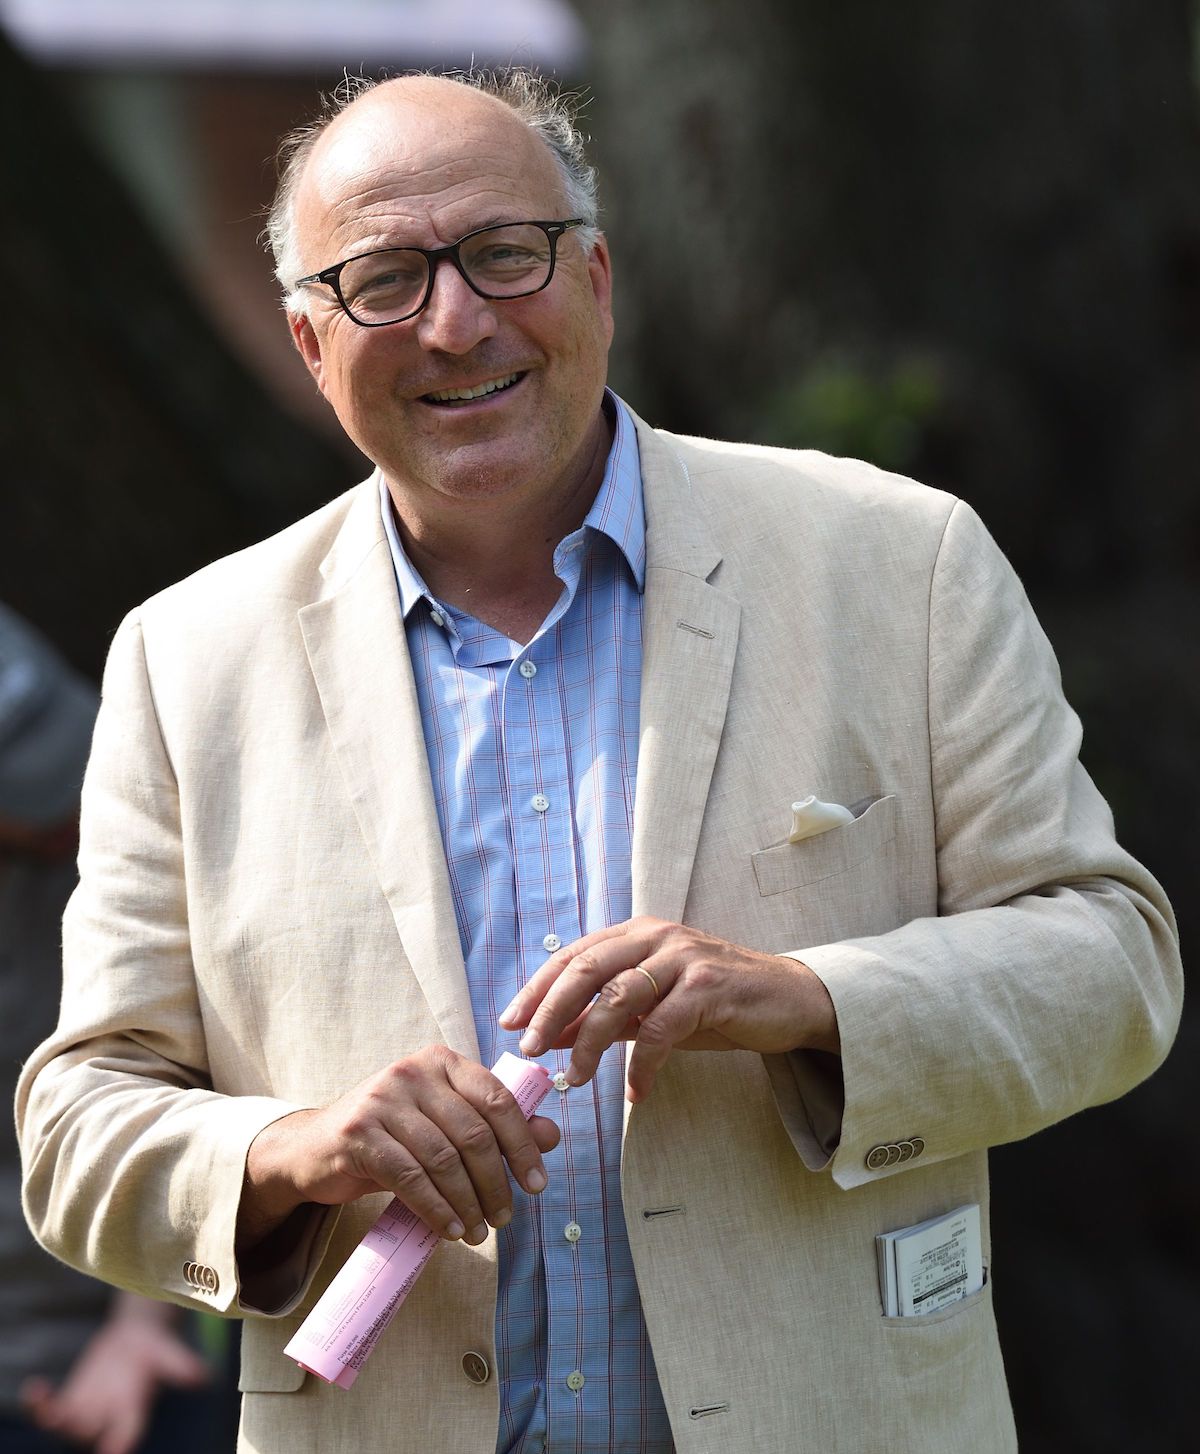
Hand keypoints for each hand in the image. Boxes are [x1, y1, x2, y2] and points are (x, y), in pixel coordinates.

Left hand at [20, 1294, 208, 1453]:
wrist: (133, 1338)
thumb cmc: (155, 1346)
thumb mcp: (167, 1350)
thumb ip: (181, 1365)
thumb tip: (204, 1376)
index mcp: (136, 1407)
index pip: (129, 1431)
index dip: (120, 1441)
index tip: (113, 1449)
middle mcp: (110, 1416)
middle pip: (92, 1432)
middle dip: (79, 1428)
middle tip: (62, 1416)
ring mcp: (88, 1410)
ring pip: (68, 1426)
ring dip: (55, 1419)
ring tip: (47, 1407)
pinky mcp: (72, 1400)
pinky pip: (52, 1410)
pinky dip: (41, 1404)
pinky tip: (34, 1388)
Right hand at [239, 1046, 559, 1252]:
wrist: (314, 1149)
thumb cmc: (390, 1136)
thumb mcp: (442, 1125)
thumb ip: (494, 1127)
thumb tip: (549, 1137)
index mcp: (441, 1061)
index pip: (496, 1098)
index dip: (522, 1143)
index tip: (536, 1183)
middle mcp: (412, 1072)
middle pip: (472, 1132)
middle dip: (495, 1182)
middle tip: (504, 1217)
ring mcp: (382, 1099)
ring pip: (443, 1158)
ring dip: (467, 1203)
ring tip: (477, 1231)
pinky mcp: (358, 1133)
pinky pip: (410, 1177)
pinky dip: (435, 1208)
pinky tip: (448, 1230)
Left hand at [498, 916, 839, 1101]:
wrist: (788, 1000)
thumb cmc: (715, 1003)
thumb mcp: (652, 1009)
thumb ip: (604, 1018)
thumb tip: (548, 1036)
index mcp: (637, 935)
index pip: (573, 957)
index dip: (537, 988)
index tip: (508, 1022)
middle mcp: (656, 937)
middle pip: (586, 969)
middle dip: (550, 1010)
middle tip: (527, 1049)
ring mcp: (684, 959)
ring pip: (619, 997)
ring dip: (590, 1042)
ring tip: (575, 1079)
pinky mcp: (710, 987)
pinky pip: (663, 1028)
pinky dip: (643, 1063)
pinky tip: (635, 1092)